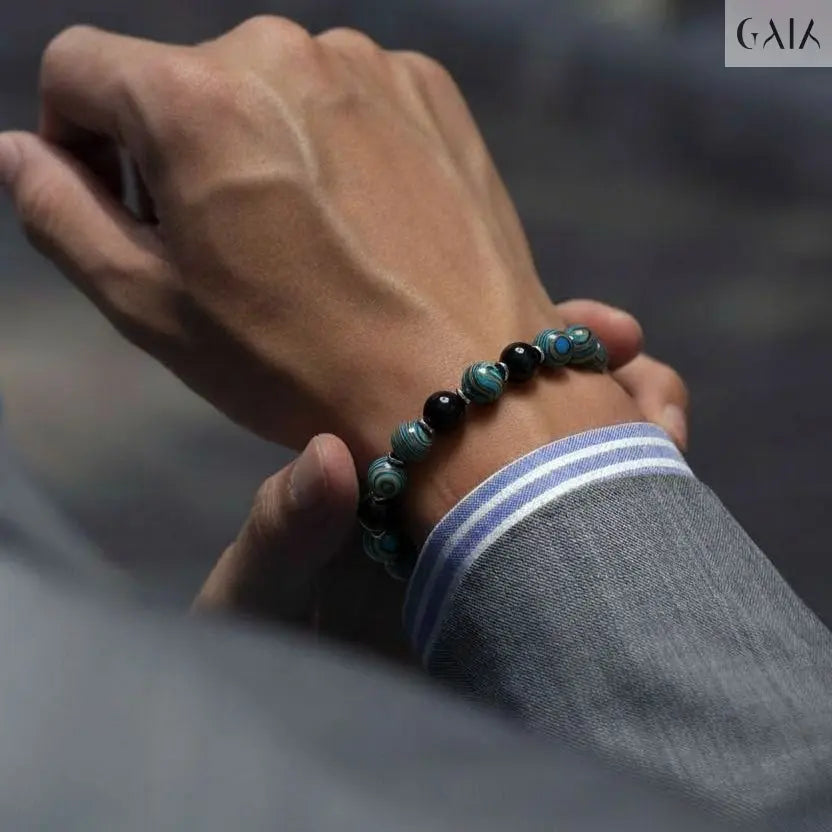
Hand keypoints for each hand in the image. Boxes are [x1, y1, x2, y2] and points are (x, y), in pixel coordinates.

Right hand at [0, 20, 637, 472]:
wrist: (462, 386)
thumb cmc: (298, 364)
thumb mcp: (154, 308)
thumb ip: (63, 215)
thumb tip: (18, 151)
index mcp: (194, 99)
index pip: (80, 70)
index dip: (79, 140)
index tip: (118, 206)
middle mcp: (281, 52)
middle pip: (183, 81)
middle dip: (176, 153)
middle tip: (223, 248)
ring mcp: (369, 65)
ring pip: (270, 89)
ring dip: (259, 147)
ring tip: (301, 243)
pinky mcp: (431, 91)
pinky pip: (348, 99)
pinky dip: (333, 145)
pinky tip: (361, 221)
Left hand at [194, 300, 688, 659]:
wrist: (312, 720)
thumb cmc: (271, 648)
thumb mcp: (262, 592)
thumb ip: (285, 529)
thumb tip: (329, 455)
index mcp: (397, 455)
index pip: (463, 376)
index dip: (526, 341)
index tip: (589, 325)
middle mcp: (455, 475)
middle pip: (535, 399)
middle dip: (597, 372)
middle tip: (635, 364)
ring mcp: (502, 519)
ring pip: (580, 452)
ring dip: (634, 423)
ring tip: (662, 422)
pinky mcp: (539, 574)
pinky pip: (598, 522)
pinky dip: (641, 494)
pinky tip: (664, 487)